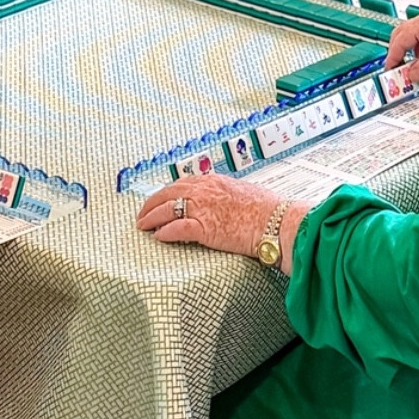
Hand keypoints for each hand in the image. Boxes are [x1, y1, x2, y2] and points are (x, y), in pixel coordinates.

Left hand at [136, 172, 283, 256]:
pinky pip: (176, 229)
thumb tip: (223, 200)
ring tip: (143, 226)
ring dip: (151, 218)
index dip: (165, 193)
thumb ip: (227, 194)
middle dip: (151, 204)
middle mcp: (203, 191)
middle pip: (167, 194)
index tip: (158, 200)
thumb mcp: (243, 191)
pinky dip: (164, 232)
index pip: (180, 183)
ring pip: (166, 210)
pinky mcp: (204, 227)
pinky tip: (158, 237)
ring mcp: (202, 208)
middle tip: (142, 214)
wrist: (276, 222)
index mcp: (213, 181)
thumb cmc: (267, 209)